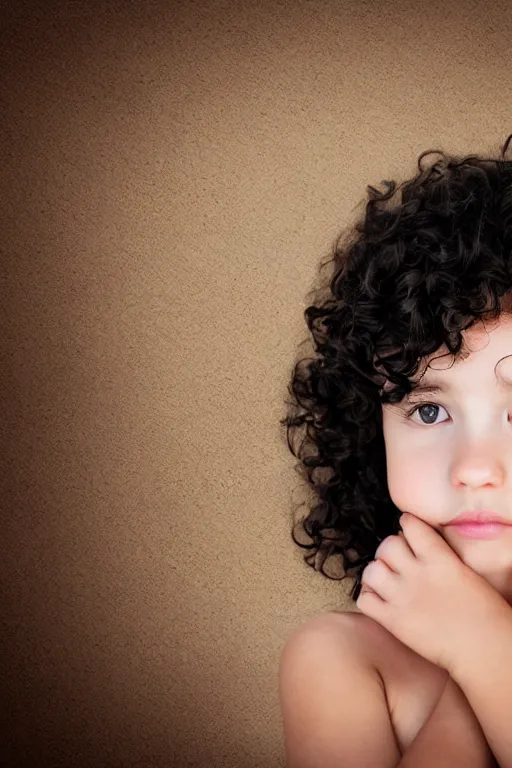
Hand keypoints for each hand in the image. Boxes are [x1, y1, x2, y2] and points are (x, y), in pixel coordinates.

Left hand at [355, 512, 510, 675]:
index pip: (410, 524)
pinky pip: (364, 600)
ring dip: (376, 573)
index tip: (408, 531)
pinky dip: (368, 597)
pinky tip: (379, 600)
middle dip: (390, 550)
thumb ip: (442, 555)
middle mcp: (416, 573)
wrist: (484, 649)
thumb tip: (424, 544)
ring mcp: (401, 597)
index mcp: (439, 559)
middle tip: (397, 560)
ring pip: (371, 570)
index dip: (408, 525)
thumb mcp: (466, 572)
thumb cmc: (485, 613)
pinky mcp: (392, 621)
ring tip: (385, 579)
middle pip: (386, 545)